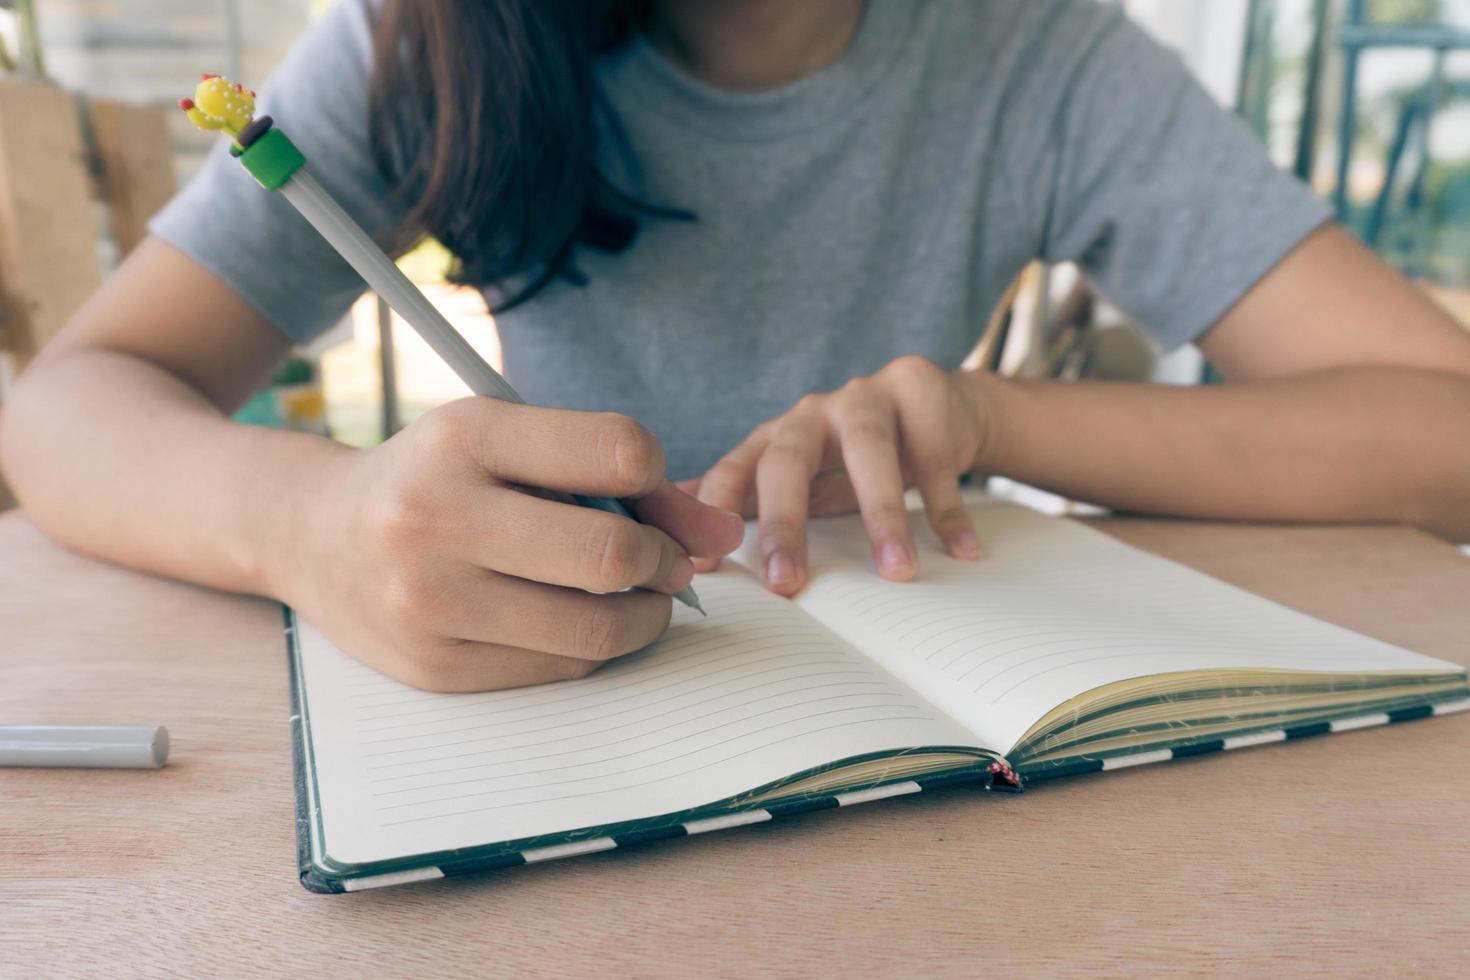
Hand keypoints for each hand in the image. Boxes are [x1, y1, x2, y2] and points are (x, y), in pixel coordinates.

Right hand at [282, 398, 744, 691]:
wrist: (314, 535)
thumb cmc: (439, 477)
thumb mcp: (509, 441)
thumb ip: (616, 474)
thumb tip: (722, 536)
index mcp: (465, 434)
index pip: (620, 449)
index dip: (665, 482)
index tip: (663, 501)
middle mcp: (437, 514)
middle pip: (614, 553)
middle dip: (665, 562)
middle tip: (665, 563)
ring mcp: (430, 600)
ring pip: (597, 628)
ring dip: (645, 616)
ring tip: (636, 597)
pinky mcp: (434, 666)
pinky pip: (561, 669)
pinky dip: (593, 648)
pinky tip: (578, 620)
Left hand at [690, 355, 989, 594]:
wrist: (935, 406)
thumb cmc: (853, 457)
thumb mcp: (801, 476)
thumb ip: (749, 498)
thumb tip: (674, 522)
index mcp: (776, 437)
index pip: (735, 470)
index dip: (715, 513)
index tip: (706, 566)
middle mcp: (813, 413)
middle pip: (789, 460)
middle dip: (786, 524)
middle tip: (788, 585)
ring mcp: (867, 397)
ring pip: (869, 452)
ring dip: (883, 515)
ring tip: (898, 573)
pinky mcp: (922, 393)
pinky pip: (937, 458)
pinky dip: (949, 509)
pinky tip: (964, 552)